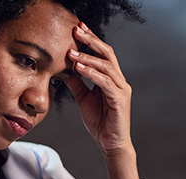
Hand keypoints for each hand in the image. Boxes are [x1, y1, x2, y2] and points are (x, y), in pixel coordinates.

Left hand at [65, 22, 132, 153]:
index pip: (102, 53)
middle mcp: (119, 81)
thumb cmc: (100, 121)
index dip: (91, 40)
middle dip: (91, 41)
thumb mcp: (83, 98)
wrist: (110, 143)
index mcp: (111, 78)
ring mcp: (121, 90)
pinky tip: (79, 69)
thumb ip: (77, 83)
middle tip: (76, 30)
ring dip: (88, 58)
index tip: (77, 28)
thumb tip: (64, 68)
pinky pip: (106, 83)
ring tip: (72, 52)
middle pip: (107, 54)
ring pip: (107, 66)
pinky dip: (92, 74)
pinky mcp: (120, 100)